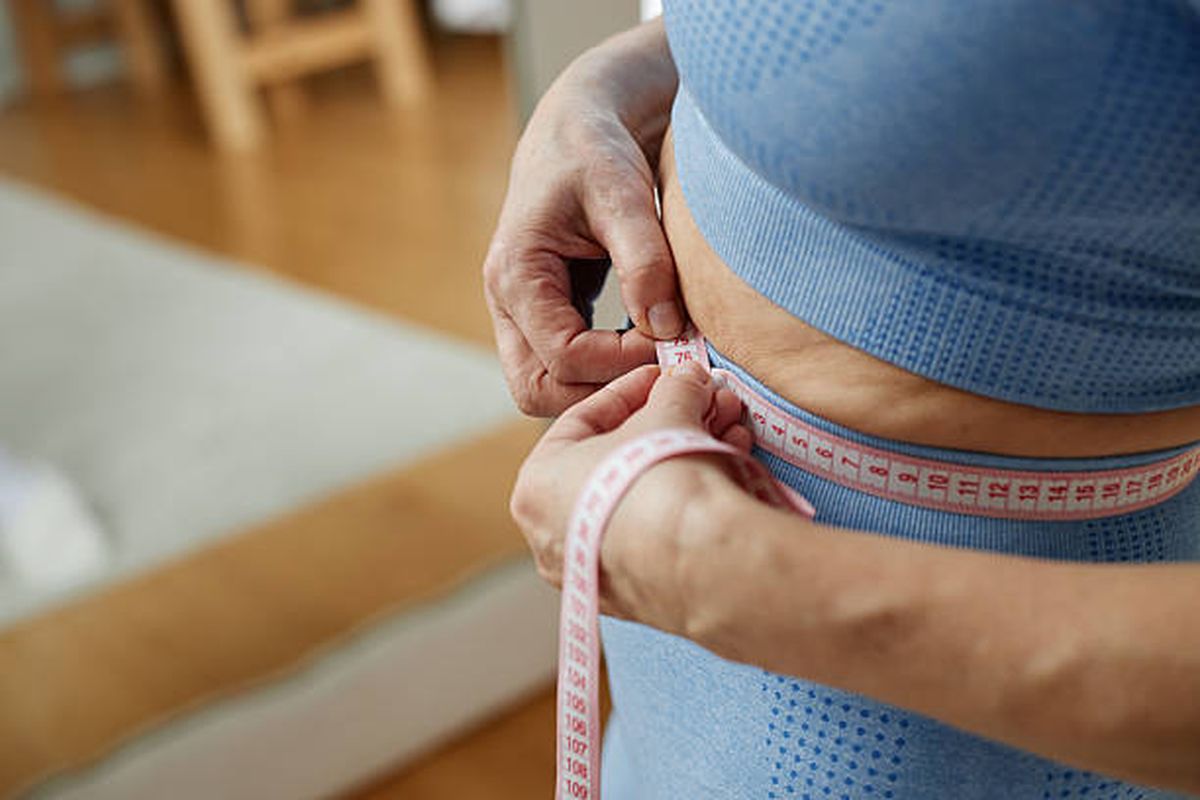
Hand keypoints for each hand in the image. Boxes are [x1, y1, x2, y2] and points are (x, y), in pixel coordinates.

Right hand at [483, 21, 683, 415]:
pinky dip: (603, 372)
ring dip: (600, 387)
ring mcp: (522, 314)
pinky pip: (564, 368)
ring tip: (656, 361)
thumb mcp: (624, 195)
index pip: (563, 356)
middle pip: (537, 390)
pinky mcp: (546, 316)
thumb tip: (667, 329)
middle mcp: (507, 302)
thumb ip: (645, 261)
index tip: (673, 345)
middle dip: (600, 392)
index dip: (621, 362)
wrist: (580, 127)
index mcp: (515, 273)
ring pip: (546, 387)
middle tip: (661, 369)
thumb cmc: (596, 153)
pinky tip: (647, 348)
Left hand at [510, 363, 751, 624]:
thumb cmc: (659, 480)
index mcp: (536, 487)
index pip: (583, 420)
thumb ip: (674, 390)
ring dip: (688, 454)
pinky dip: (688, 497)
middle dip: (669, 424)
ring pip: (642, 495)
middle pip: (618, 459)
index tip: (664, 377)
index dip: (632, 390)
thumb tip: (688, 380)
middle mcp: (554, 535)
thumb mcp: (666, 412)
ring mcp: (595, 571)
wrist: (698, 559)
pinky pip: (659, 530)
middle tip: (705, 403)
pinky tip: (729, 468)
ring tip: (729, 429)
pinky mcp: (639, 595)